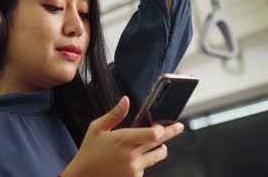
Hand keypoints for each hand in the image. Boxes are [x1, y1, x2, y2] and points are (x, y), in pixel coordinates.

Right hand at [61, 96, 183, 176]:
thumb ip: (114, 114)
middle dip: (171, 134)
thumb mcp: (97, 128)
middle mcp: (131, 155)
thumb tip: (126, 99)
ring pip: (156, 157)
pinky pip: (146, 168)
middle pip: (160, 144)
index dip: (163, 129)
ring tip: (157, 145)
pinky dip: (143, 162)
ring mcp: (134, 169)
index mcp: (123, 140)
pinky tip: (131, 159)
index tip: (166, 124)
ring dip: (159, 150)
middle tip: (178, 127)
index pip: (153, 135)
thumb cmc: (89, 150)